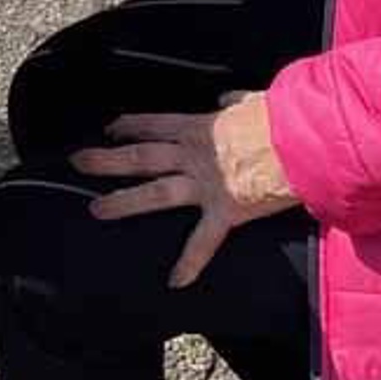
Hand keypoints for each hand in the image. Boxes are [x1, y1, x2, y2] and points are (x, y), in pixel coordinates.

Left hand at [77, 94, 296, 287]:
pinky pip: (203, 241)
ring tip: (96, 210)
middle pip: (140, 156)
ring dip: (123, 202)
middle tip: (78, 161)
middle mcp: (193, 155)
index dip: (129, 126)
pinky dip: (190, 263)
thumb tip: (225, 99)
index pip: (153, 124)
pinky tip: (174, 280)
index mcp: (199, 127)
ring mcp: (206, 184)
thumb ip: (235, 102)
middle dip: (106, 159)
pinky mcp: (226, 210)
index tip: (110, 128)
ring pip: (155, 193)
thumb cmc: (280, 118)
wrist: (302, 142)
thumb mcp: (252, 101)